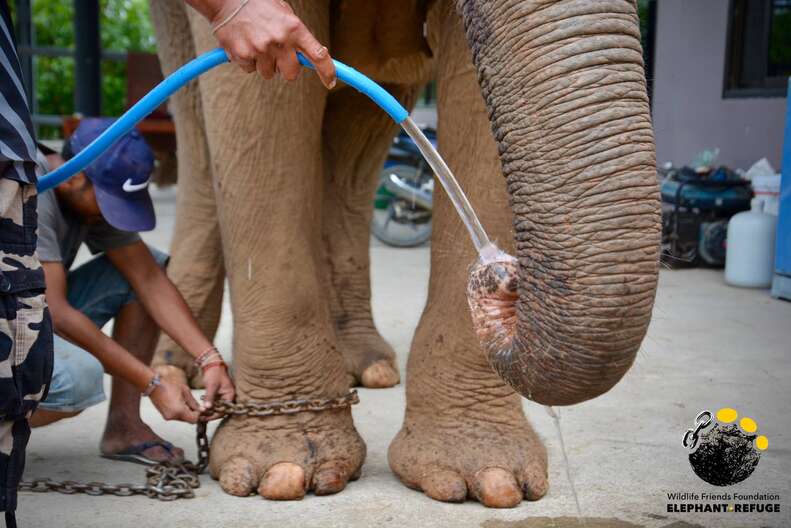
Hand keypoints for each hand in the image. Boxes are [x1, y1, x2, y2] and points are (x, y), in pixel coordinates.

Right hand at [149, 379, 200, 423]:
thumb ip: (193, 403)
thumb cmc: (169, 385)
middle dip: (194, 413)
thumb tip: (201, 409)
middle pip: (188, 420)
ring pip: (183, 419)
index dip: (199, 414)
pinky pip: (177, 416)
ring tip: (186, 402)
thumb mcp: (185, 392)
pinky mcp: (165, 415)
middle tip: (195, 405)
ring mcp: (167, 417)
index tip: (201, 408)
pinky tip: (181, 403)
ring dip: (187, 413)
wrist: (154, 385)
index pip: (194, 419)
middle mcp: (172, 417)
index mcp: (178, 411)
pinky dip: (181, 412)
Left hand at [200, 365, 235, 420]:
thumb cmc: (215, 372)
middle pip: (221, 410)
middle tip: (202, 417)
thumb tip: (207, 408)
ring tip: (201, 414)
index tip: (206, 417)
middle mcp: (228, 397)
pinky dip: (208, 406)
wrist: (212, 364)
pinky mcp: (218, 395)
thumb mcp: (212, 385)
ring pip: (217, 408)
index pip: (224, 409)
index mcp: (230, 395)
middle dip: (211, 414)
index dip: (215, 414)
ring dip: (209, 411)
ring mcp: (223, 396)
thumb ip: (210, 397)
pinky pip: (214, 404)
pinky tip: (202, 409)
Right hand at [211, 0, 335, 87]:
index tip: (330, 82)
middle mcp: (280, 41)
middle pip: (291, 74)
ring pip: (269, 73)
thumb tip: (309, 57)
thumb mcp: (285, 15)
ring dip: (265, 64)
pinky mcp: (243, 55)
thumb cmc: (259, 5)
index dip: (327, 72)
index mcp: (295, 28)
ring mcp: (261, 49)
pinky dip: (248, 61)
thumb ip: (297, 36)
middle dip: (285, 68)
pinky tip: (245, 43)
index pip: (318, 55)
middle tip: (277, 54)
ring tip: (257, 43)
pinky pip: (250, 70)